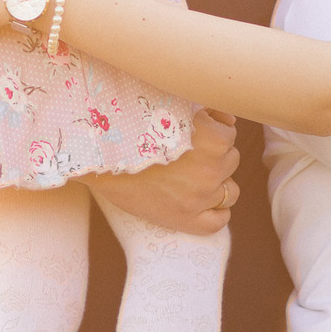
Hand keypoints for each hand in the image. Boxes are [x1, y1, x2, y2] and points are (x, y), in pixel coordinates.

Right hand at [84, 110, 240, 235]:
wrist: (99, 161)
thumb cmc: (132, 130)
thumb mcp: (170, 110)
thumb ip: (205, 112)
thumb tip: (229, 121)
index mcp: (211, 142)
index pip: (228, 134)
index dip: (211, 131)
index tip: (192, 131)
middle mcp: (210, 172)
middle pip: (230, 160)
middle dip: (214, 156)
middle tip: (186, 153)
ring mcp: (200, 199)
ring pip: (230, 191)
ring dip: (217, 183)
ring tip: (191, 177)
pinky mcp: (187, 221)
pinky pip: (219, 220)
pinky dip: (215, 211)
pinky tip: (200, 202)